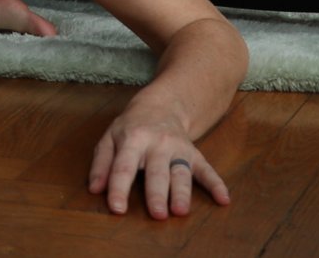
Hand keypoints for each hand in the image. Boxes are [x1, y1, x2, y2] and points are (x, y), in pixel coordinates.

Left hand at [88, 108, 229, 217]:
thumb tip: (95, 189)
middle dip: (157, 193)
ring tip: (181, 210)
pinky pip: (206, 169)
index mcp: (133, 139)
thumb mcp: (110, 137)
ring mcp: (178, 149)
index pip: (124, 166)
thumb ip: (101, 163)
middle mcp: (157, 144)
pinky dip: (216, 184)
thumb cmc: (131, 127)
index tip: (118, 208)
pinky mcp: (194, 154)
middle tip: (157, 214)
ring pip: (181, 172)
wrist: (162, 104)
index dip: (119, 187)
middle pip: (156, 172)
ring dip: (182, 192)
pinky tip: (223, 198)